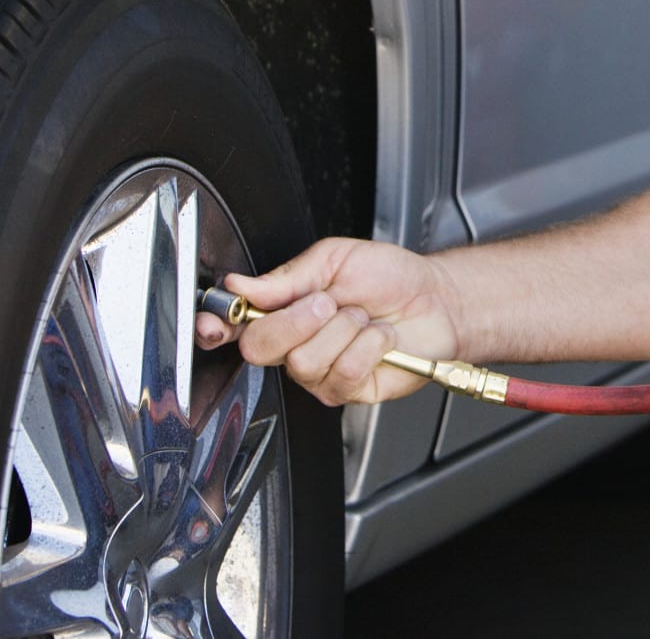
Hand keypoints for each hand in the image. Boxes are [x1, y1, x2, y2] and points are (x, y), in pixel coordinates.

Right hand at [193, 237, 463, 406]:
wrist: (435, 299)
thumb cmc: (388, 278)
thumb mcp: (335, 259)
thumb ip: (287, 276)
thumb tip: (241, 284)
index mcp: (283, 310)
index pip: (234, 325)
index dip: (216, 325)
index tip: (215, 321)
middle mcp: (294, 345)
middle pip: (260, 347)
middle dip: (297, 319)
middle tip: (328, 301)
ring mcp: (319, 372)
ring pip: (305, 360)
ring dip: (343, 328)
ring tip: (362, 317)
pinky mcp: (348, 390)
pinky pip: (343, 372)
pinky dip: (368, 345)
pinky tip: (378, 337)